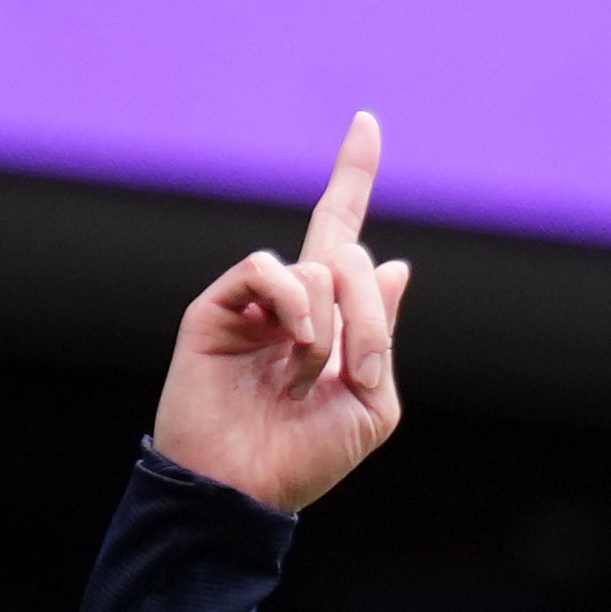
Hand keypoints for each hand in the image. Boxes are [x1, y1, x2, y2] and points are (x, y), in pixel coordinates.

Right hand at [151, 114, 409, 516]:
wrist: (244, 489)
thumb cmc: (305, 459)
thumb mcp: (371, 405)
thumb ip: (383, 335)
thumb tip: (392, 261)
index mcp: (329, 319)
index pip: (342, 234)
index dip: (354, 177)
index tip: (367, 122)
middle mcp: (291, 301)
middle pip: (347, 252)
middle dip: (366, 311)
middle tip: (356, 370)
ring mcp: (254, 303)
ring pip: (316, 266)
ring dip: (327, 330)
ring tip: (300, 380)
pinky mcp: (219, 307)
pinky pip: (269, 269)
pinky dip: (293, 306)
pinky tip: (289, 349)